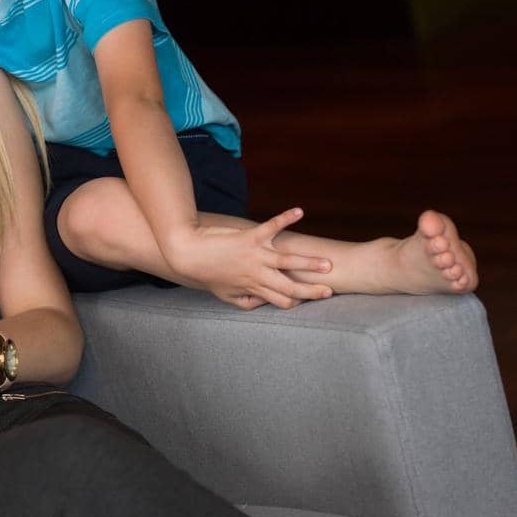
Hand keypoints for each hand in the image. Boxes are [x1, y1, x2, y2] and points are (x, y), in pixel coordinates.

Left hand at [164, 208, 332, 309]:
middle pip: (290, 288)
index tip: (312, 298)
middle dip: (312, 290)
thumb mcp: (225, 294)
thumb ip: (245, 302)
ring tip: (328, 263)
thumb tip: (260, 305)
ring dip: (309, 262)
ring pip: (288, 262)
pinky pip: (271, 226)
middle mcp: (257, 274)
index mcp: (253, 288)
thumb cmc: (206, 273)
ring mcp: (255, 255)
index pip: (283, 301)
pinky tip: (299, 211)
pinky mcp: (250, 236)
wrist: (186, 252)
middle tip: (330, 289)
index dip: (299, 301)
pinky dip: (286, 217)